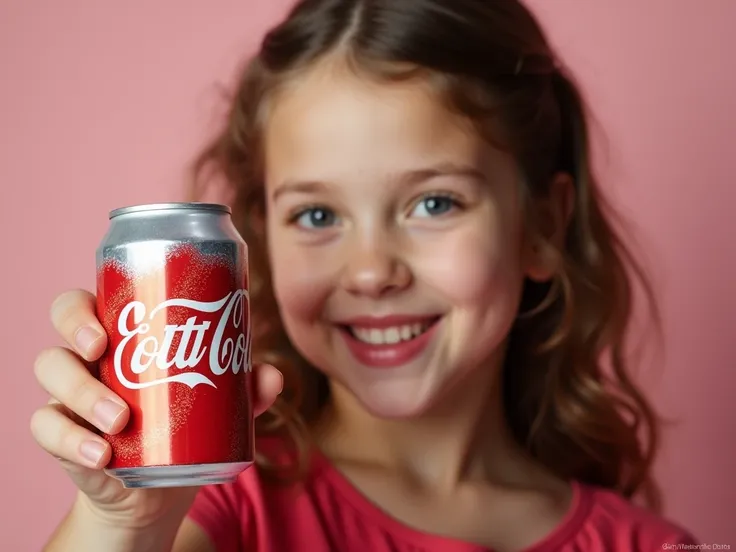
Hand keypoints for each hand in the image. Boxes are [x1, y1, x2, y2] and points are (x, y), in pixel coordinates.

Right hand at [30, 290, 281, 528]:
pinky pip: (47, 430)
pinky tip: (100, 455)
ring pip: (51, 372)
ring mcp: (69, 395)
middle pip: (63, 325)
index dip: (85, 305)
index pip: (88, 302)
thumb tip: (273, 375)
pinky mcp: (62, 437)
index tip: (109, 325)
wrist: (159, 488)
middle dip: (76, 331)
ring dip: (82, 394)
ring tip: (118, 420)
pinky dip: (70, 441)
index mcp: (122, 335)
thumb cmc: (185, 425)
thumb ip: (245, 390)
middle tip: (102, 352)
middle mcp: (89, 358)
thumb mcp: (218, 406)